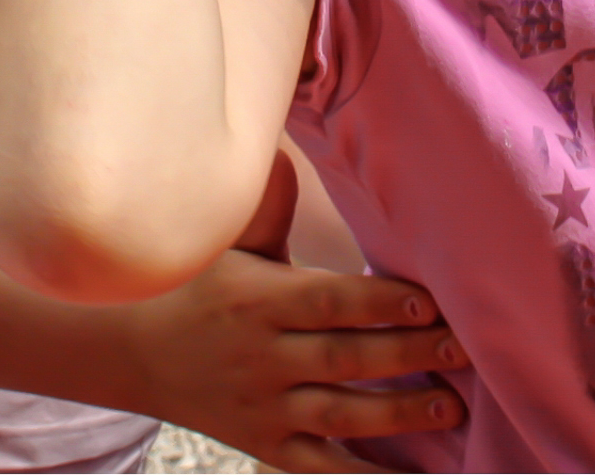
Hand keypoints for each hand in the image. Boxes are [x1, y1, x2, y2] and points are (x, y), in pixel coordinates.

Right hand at [117, 156, 465, 471]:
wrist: (130, 353)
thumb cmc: (194, 286)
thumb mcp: (226, 244)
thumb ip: (268, 207)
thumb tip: (282, 151)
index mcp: (258, 300)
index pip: (329, 302)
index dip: (381, 303)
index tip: (432, 300)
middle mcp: (261, 357)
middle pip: (345, 359)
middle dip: (409, 354)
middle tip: (464, 348)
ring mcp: (263, 408)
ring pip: (339, 415)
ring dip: (400, 413)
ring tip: (452, 406)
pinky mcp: (265, 447)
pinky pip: (321, 469)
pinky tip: (411, 474)